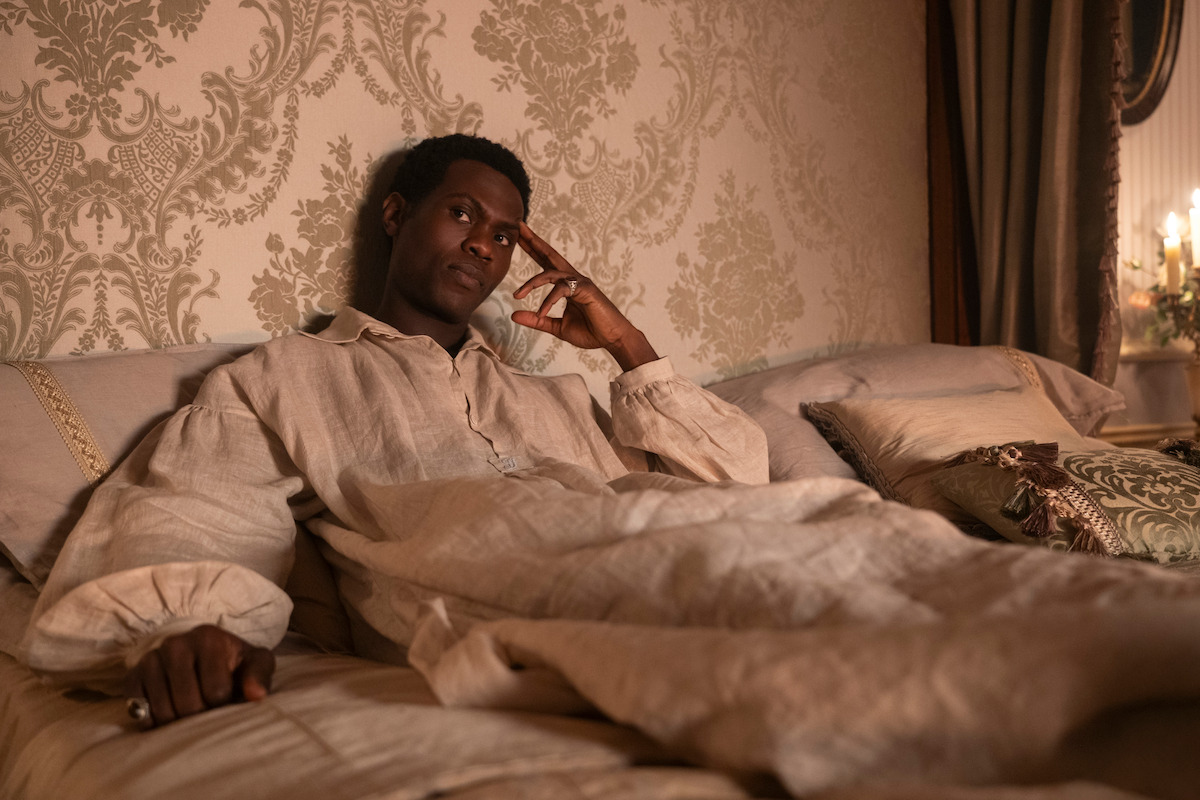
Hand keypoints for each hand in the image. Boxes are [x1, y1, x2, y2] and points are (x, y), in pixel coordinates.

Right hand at [123, 624, 274, 729]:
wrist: (201, 653)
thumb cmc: (233, 663)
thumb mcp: (255, 662)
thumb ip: (260, 675)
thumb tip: (256, 696)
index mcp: (208, 639)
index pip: (216, 691)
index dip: (224, 704)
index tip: (226, 698)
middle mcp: (175, 645)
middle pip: (188, 704)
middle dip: (200, 716)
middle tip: (206, 709)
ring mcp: (151, 659)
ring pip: (163, 711)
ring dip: (178, 722)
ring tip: (189, 712)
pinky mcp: (133, 675)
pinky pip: (139, 710)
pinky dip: (153, 721)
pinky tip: (167, 714)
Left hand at [512, 221, 658, 371]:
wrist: (613, 339)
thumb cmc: (590, 332)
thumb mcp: (557, 327)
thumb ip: (537, 320)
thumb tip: (514, 315)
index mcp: (566, 284)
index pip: (546, 263)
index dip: (533, 249)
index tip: (519, 237)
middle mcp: (573, 279)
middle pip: (550, 255)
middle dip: (534, 241)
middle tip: (519, 227)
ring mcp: (580, 282)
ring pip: (551, 273)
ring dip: (532, 282)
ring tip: (517, 294)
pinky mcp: (586, 290)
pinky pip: (561, 290)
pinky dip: (548, 301)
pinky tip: (541, 312)